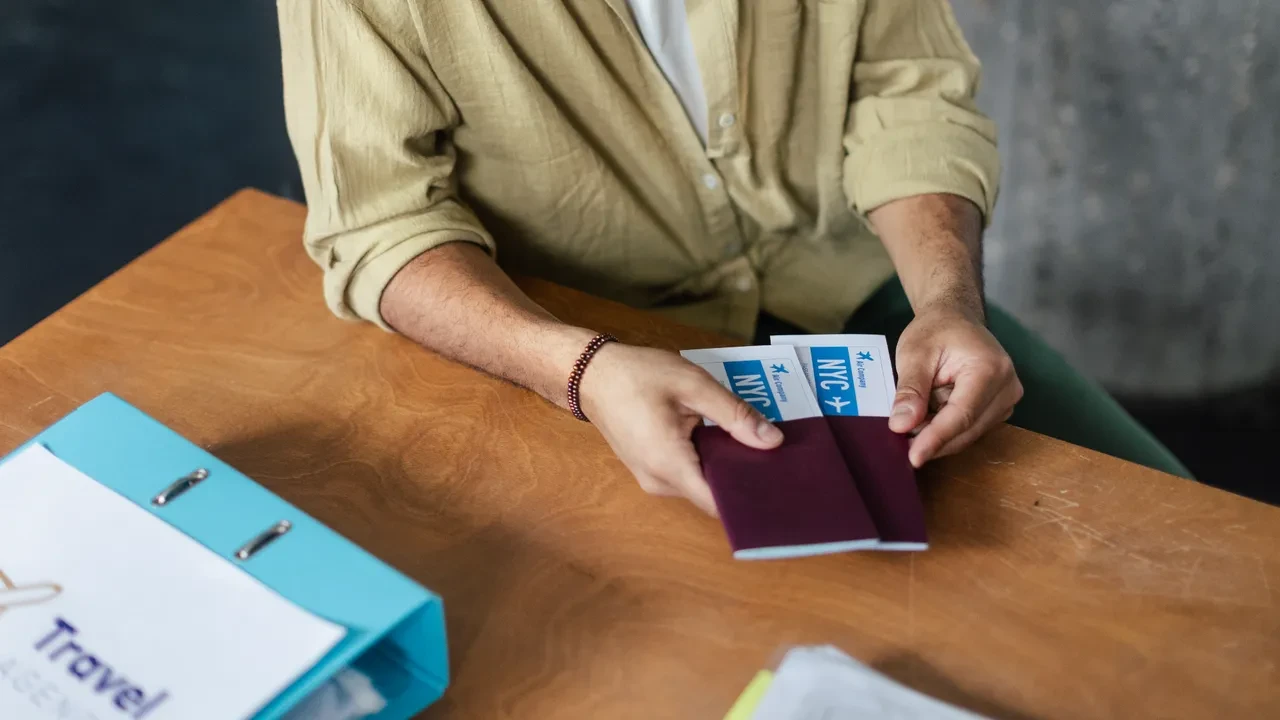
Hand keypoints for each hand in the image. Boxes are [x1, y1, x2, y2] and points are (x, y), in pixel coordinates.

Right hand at [577, 344, 783, 514]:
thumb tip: (773, 442)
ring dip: (724, 466)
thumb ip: (734, 415)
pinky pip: (688, 475)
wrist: (591, 375)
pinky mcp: (651, 472)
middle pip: (713, 495)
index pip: (720, 504)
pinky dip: (707, 461)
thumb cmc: (637, 375)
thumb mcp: (693, 385)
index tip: (779, 481)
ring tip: (750, 440)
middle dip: (743, 476)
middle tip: (776, 453)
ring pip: (702, 485)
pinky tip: (722, 439)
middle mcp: (660, 483)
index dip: (751, 497)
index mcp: (670, 464)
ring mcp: (652, 480)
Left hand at [890, 306, 1022, 466]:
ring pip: (968, 433)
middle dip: (933, 439)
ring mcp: (1006, 400)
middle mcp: (1007, 388)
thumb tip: (902, 425)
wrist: (954, 318)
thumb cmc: (935, 330)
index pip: (962, 415)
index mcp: (990, 369)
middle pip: (967, 429)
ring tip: (911, 422)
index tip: (913, 457)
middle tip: (899, 443)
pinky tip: (926, 420)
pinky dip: (946, 428)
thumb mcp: (914, 354)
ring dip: (938, 434)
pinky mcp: (999, 408)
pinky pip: (970, 428)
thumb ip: (910, 390)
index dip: (936, 438)